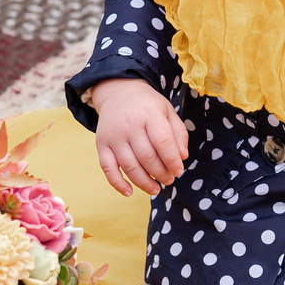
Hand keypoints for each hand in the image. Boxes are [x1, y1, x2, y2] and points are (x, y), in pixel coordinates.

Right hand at [92, 77, 188, 195]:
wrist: (118, 92)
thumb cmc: (148, 105)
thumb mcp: (167, 111)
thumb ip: (178, 133)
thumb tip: (182, 157)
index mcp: (150, 114)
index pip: (163, 142)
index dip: (173, 161)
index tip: (179, 171)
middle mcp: (129, 125)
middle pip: (147, 157)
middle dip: (161, 174)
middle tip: (169, 180)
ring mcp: (113, 136)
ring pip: (129, 166)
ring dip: (144, 183)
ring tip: (156, 189)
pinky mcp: (101, 144)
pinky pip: (107, 168)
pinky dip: (118, 183)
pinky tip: (129, 192)